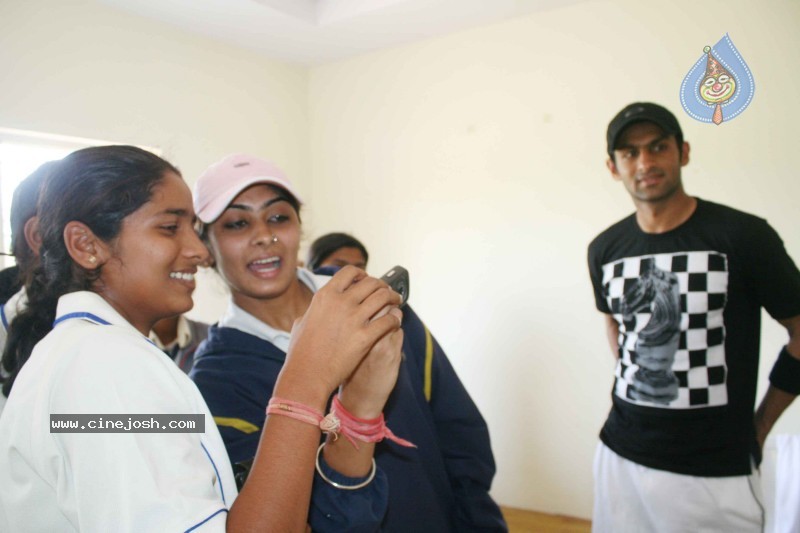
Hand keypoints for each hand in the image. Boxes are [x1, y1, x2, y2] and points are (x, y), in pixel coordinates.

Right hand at [277, 266, 402, 403]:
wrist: (306, 375)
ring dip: (393, 298)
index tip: (368, 280)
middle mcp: (340, 303)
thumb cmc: (301, 353)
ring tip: (396, 302)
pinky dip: (395, 319)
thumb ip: (313, 310)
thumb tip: (318, 307)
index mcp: (324, 296)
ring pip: (383, 297)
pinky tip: (395, 322)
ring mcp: (353, 319)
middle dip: (383, 286)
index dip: (362, 274)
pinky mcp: (365, 336)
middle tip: (387, 292)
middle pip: (371, 282)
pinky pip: (389, 320)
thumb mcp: (301, 323)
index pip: (349, 272)